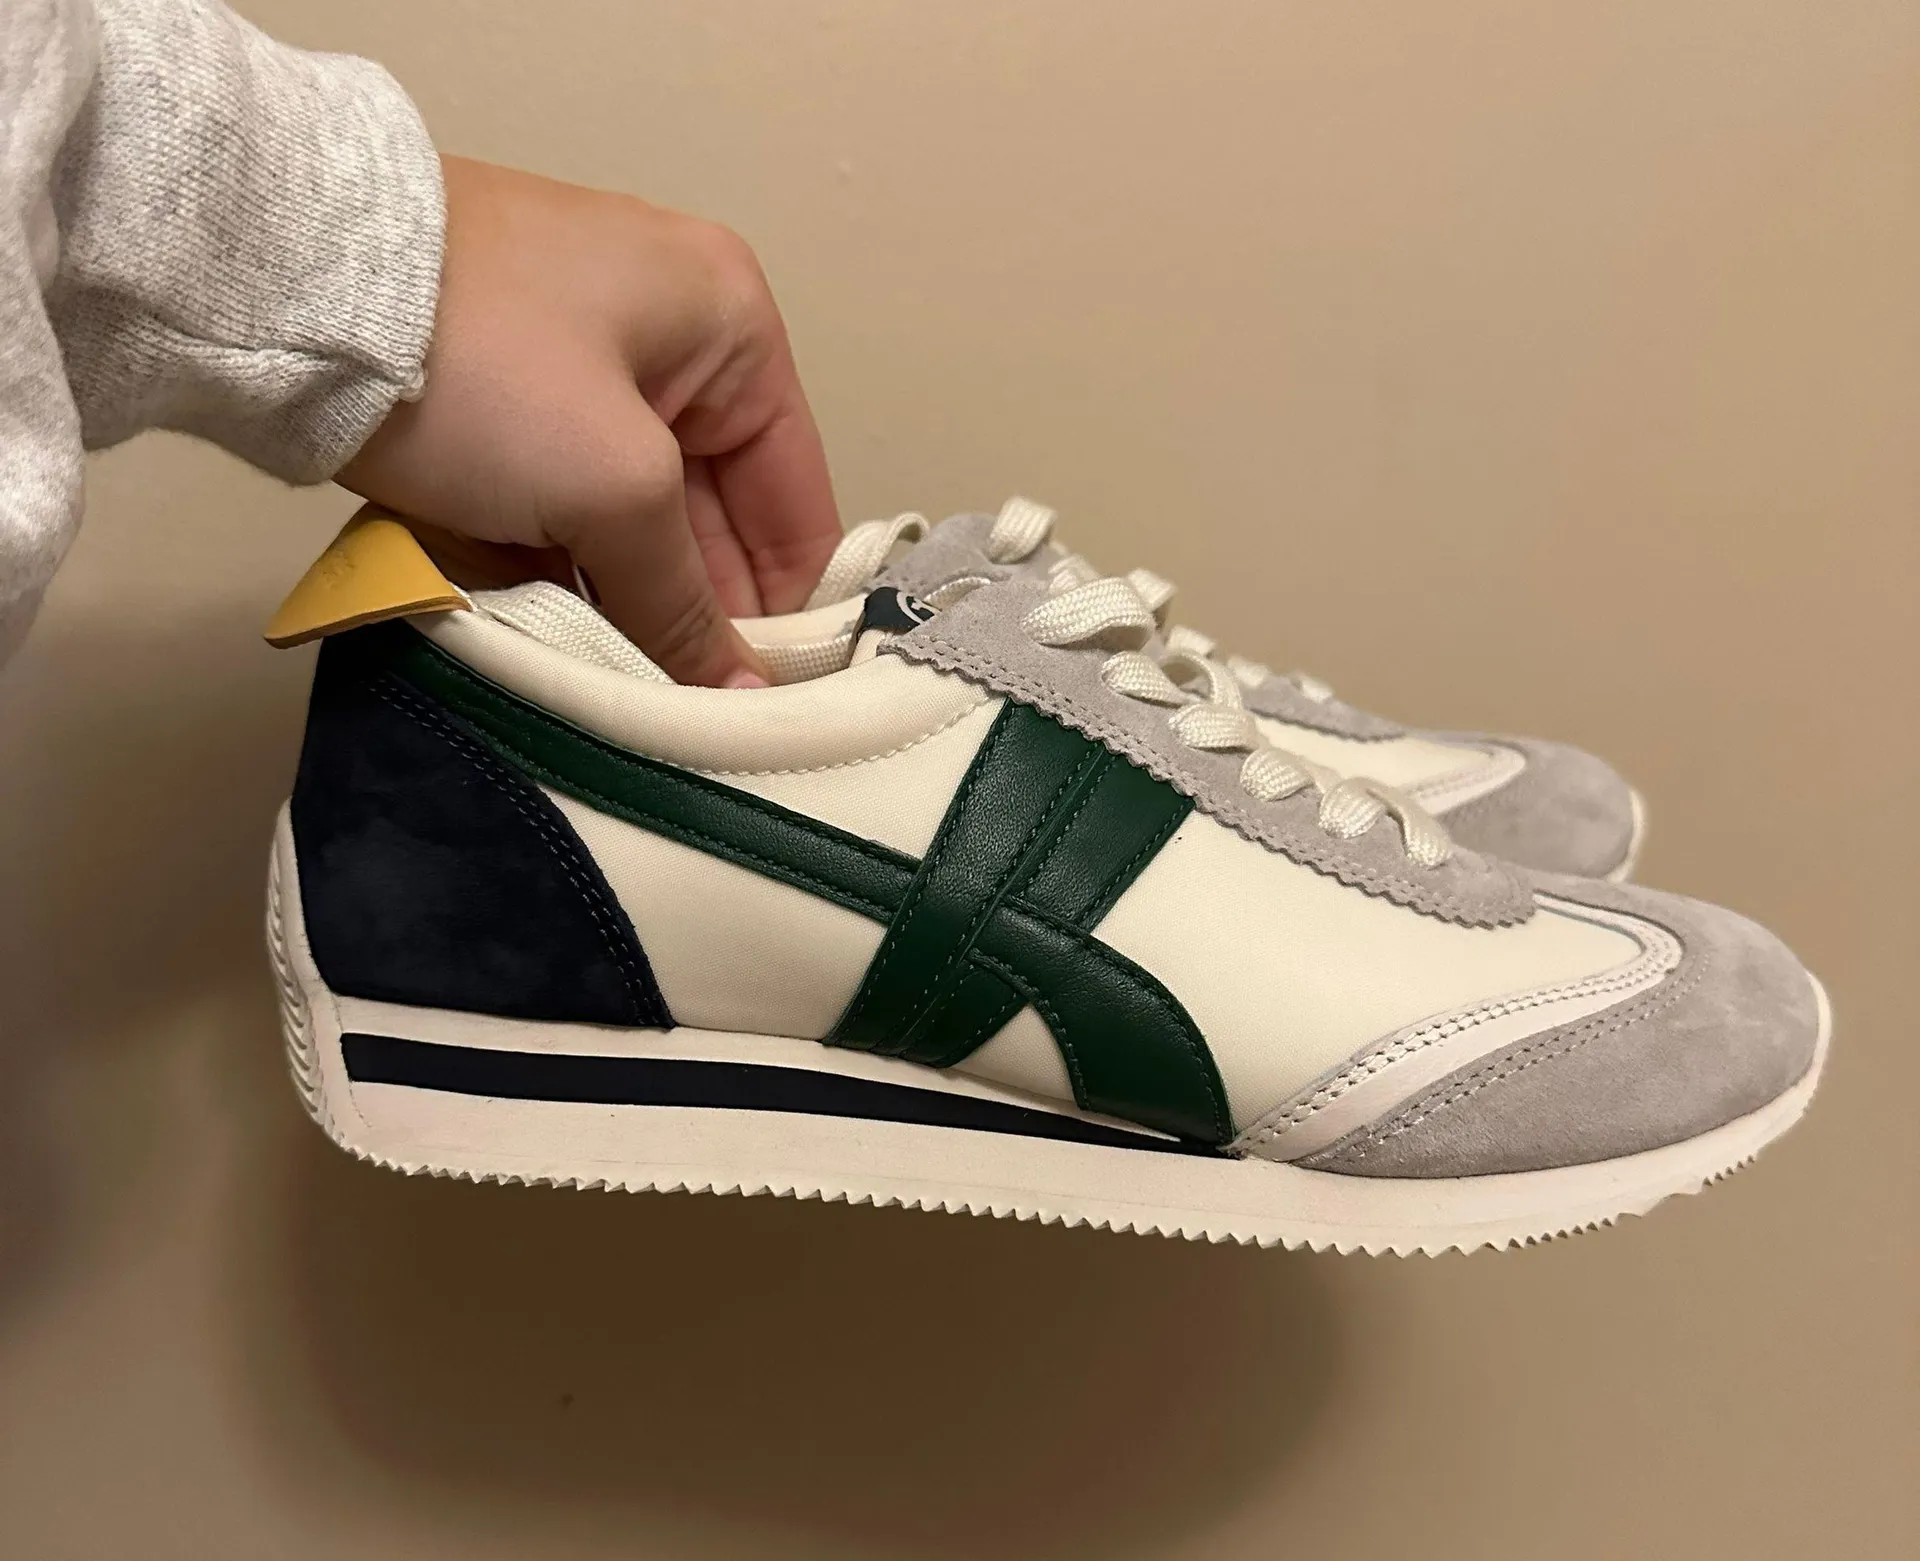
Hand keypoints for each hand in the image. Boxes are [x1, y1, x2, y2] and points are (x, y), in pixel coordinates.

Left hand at [338, 155, 840, 685]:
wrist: (281, 286)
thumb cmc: (489, 368)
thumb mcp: (615, 487)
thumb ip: (683, 601)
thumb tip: (737, 701)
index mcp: (729, 324)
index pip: (793, 497)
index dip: (786, 609)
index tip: (770, 711)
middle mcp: (667, 338)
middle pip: (710, 517)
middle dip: (693, 615)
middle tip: (689, 727)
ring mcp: (574, 367)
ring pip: (626, 522)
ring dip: (619, 605)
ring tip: (620, 702)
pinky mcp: (494, 399)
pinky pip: (554, 508)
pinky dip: (553, 573)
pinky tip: (551, 650)